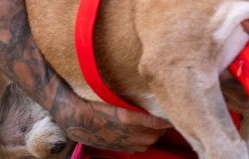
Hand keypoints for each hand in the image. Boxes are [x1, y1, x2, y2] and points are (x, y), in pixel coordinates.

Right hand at [50, 93, 172, 151]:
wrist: (76, 118)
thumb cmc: (94, 103)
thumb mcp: (113, 99)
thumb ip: (131, 102)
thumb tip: (147, 102)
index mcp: (126, 118)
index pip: (154, 123)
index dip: (165, 121)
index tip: (173, 116)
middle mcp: (127, 132)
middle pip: (154, 135)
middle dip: (162, 129)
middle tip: (167, 119)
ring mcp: (123, 142)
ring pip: (148, 143)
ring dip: (155, 137)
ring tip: (159, 128)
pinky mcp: (119, 146)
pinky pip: (138, 148)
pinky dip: (145, 143)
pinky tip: (145, 136)